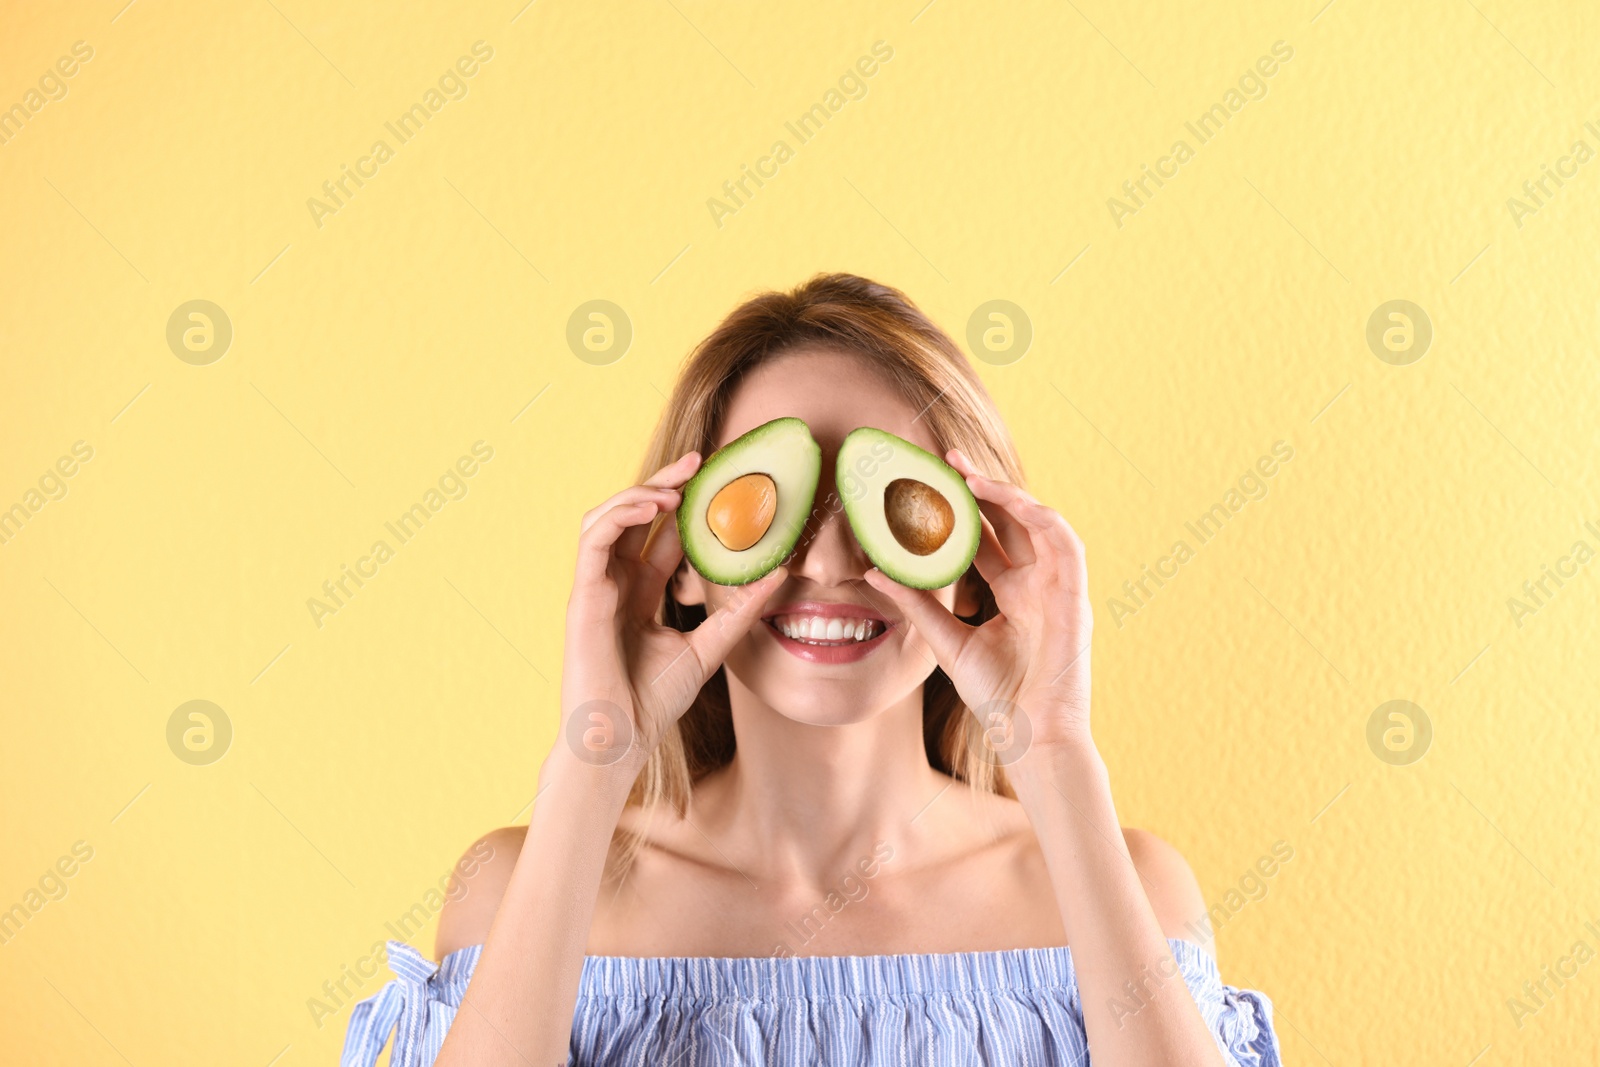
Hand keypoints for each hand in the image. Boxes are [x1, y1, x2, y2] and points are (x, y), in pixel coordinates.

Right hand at [559, 451, 786, 769]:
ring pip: (609, 517)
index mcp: (640, 594)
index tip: (718, 480)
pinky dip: (621, 514)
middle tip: (702, 460)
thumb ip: (737, 612)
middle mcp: (615, 584)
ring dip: (641, 492)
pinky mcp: (582, 593)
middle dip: (665, 484)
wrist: (619, 741)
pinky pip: (595, 538)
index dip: (686, 506)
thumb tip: (778, 575)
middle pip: (635, 518)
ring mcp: (595, 587)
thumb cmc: (652, 703)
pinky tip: (655, 506)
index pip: (661, 537)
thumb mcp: (708, 648)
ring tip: (678, 484)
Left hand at [863, 449, 1093, 755]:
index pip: (985, 539)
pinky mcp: (1076, 595)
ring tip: (968, 474)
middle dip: (980, 487)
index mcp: (1011, 594)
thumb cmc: (998, 698)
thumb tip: (874, 572)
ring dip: (1007, 493)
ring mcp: (1058, 587)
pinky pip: (1064, 542)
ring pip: (1037, 522)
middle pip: (1010, 522)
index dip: (960, 510)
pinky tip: (1008, 499)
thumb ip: (918, 604)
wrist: (1032, 738)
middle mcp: (1036, 584)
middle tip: (945, 458)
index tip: (926, 484)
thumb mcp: (948, 642)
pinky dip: (1038, 516)